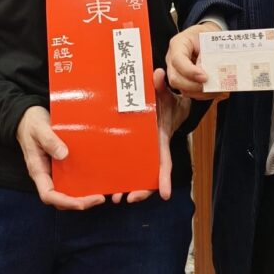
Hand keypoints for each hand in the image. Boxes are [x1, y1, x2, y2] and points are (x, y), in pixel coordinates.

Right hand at [16, 105, 104, 210]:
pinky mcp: (61, 165)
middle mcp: (46, 175)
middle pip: (60, 198)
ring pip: (67, 191)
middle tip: (100, 198)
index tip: (82, 203)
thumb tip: (63, 154)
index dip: (65, 202)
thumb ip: (50, 141)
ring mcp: (54, 171)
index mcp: (38, 170)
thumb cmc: (32, 124)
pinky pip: (72, 179)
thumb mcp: (39, 129)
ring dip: (83, 196)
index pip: (49, 195)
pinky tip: (97, 180)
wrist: (28, 117)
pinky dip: (83, 183)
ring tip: (102, 193)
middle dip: (79, 202)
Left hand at [116, 68, 190, 204]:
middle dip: (143, 188)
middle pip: (150, 174)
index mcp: (160, 139)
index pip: (164, 161)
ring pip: (137, 173)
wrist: (161, 101)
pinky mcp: (130, 148)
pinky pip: (126, 166)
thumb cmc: (164, 98)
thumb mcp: (163, 92)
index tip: (165, 194)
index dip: (164, 177)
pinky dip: (119, 176)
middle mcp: (151, 149)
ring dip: (128, 187)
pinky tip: (108, 186)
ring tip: (115, 198)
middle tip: (130, 199)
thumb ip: (159, 85)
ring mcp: (141, 150)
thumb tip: (158, 74)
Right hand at [165, 22, 229, 100]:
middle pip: (175, 78)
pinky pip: (189, 92)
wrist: (206, 36)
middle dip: (193, 86)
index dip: (190, 72)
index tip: (205, 77)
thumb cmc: (206, 35)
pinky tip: (215, 91)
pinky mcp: (183, 80)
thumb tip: (212, 72)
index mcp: (177, 44)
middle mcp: (172, 59)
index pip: (178, 60)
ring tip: (216, 90)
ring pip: (182, 88)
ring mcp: (176, 71)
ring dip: (200, 92)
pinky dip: (202, 94)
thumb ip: (209, 53)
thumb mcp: (208, 37)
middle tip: (209, 85)